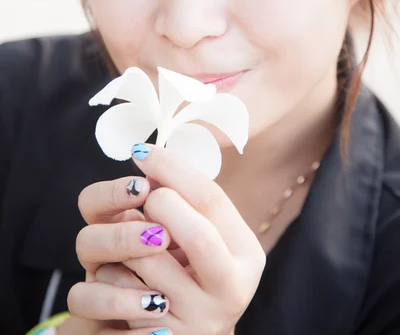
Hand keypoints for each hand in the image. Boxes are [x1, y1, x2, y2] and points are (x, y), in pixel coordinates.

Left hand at [68, 144, 265, 333]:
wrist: (185, 331)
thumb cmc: (189, 268)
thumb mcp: (203, 233)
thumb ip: (188, 200)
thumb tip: (148, 157)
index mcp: (246, 254)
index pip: (213, 201)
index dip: (174, 170)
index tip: (141, 150)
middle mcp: (231, 290)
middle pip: (198, 236)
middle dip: (161, 205)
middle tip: (144, 196)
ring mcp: (200, 320)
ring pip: (148, 265)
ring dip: (125, 244)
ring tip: (128, 247)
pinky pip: (116, 302)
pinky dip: (105, 282)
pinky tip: (114, 279)